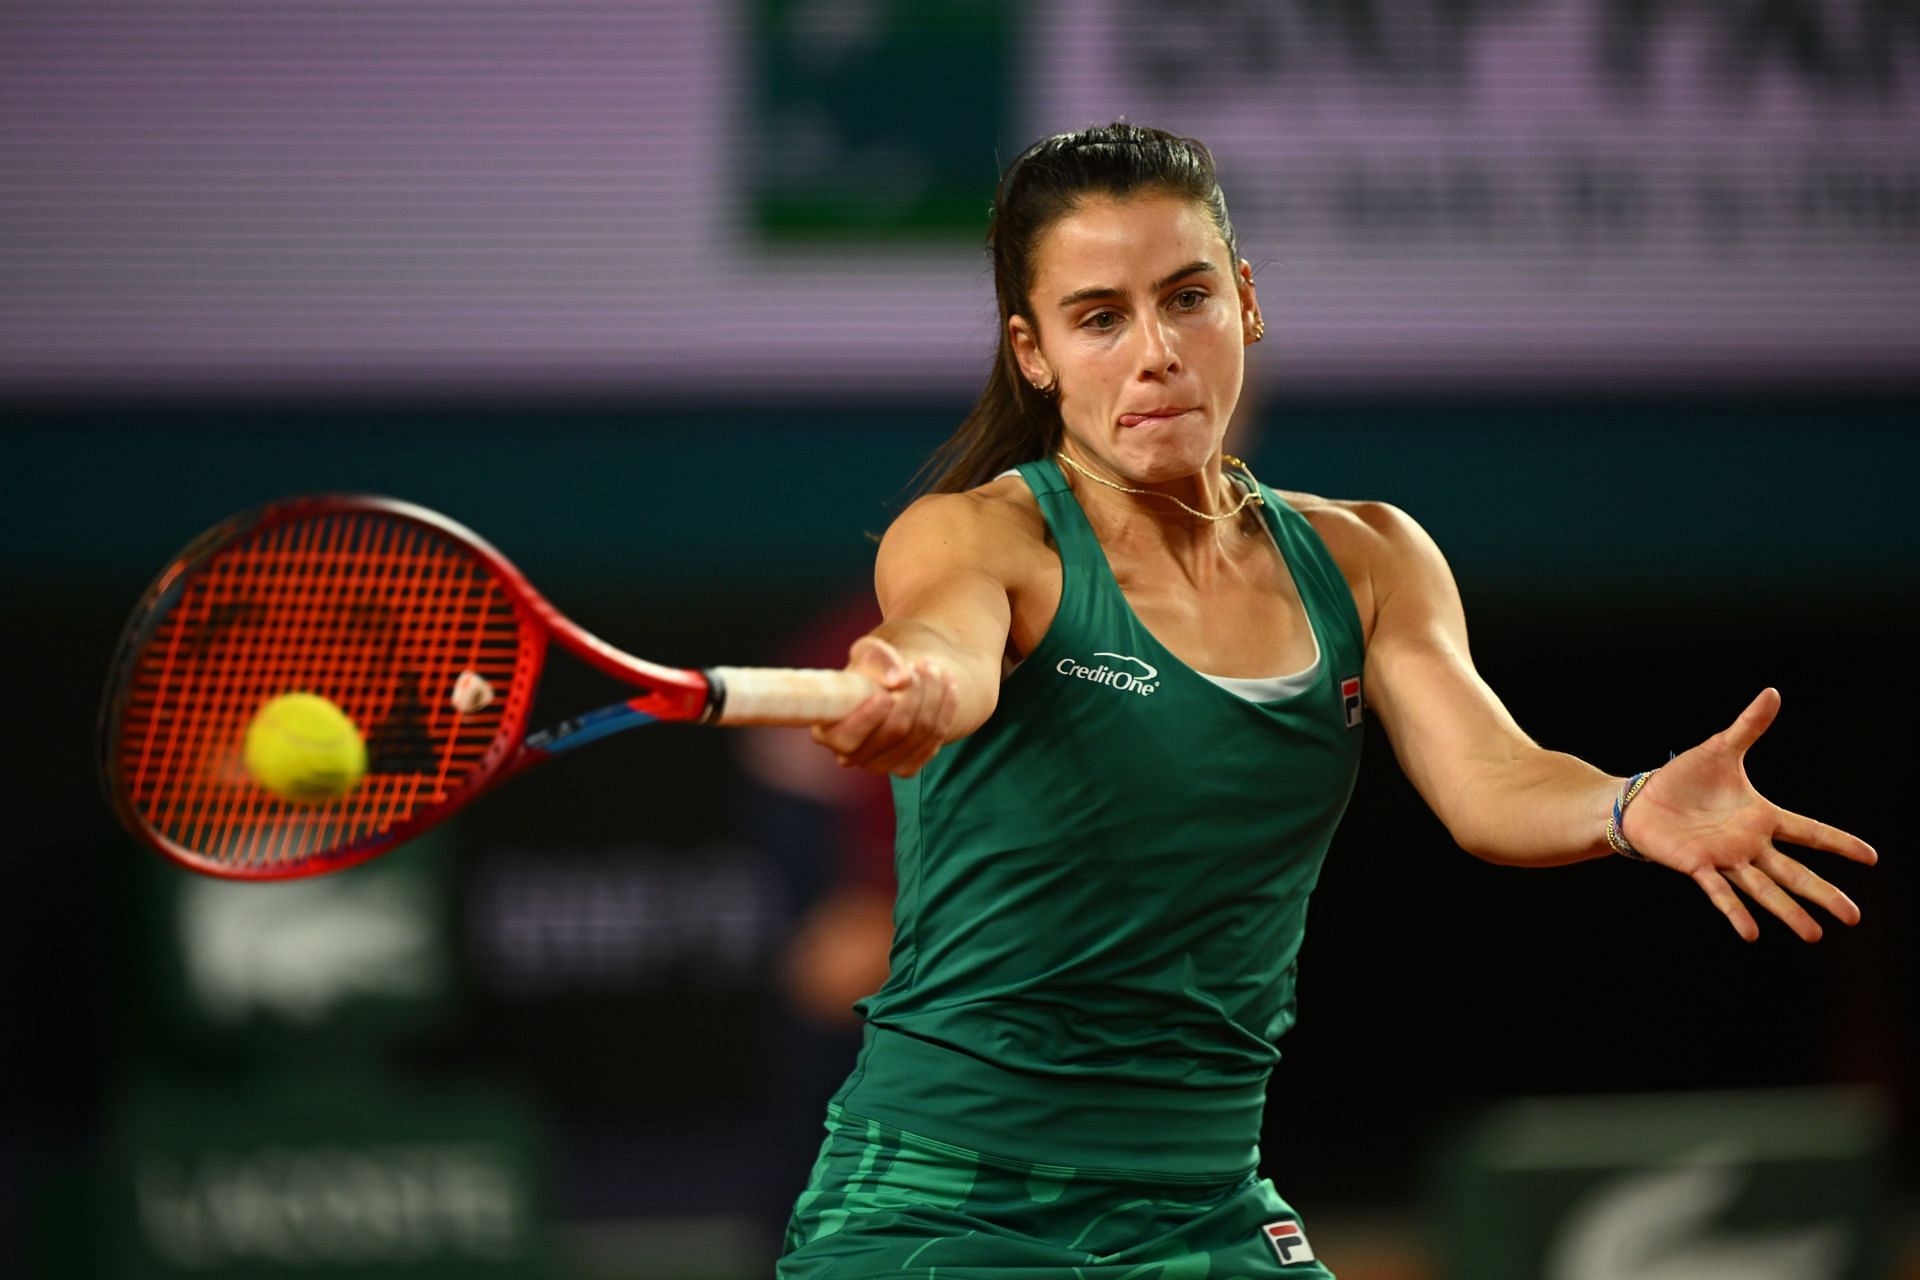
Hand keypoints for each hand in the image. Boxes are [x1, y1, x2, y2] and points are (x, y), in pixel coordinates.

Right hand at [809, 635, 958, 776]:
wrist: (891, 685)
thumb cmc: (870, 668)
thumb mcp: (868, 652)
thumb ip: (878, 659)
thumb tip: (899, 680)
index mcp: (827, 729)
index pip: (846, 738)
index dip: (868, 719)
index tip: (887, 694)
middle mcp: (848, 756)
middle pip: (895, 730)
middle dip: (914, 693)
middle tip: (919, 664)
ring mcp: (878, 766)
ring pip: (920, 733)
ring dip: (934, 695)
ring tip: (932, 667)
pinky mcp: (905, 768)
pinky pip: (935, 741)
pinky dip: (947, 709)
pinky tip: (949, 684)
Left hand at [1621, 688, 1877, 941]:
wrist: (1641, 800)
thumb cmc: (1683, 779)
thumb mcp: (1720, 749)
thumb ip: (1748, 726)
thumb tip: (1772, 692)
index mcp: (1761, 817)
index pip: (1809, 831)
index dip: (1839, 843)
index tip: (1872, 858)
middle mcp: (1749, 844)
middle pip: (1794, 873)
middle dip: (1824, 894)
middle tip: (1855, 918)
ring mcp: (1725, 857)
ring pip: (1763, 889)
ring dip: (1788, 911)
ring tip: (1815, 934)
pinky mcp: (1696, 865)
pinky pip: (1719, 891)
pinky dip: (1735, 911)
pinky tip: (1753, 933)